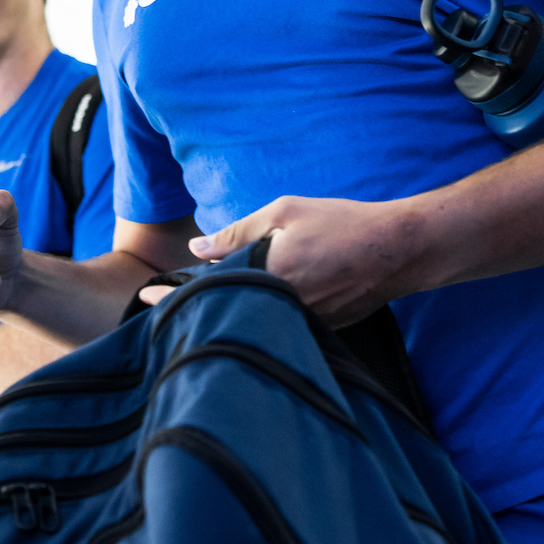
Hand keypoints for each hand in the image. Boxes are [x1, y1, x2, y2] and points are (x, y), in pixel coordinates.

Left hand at [187, 195, 424, 324]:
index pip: (209, 292)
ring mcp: (303, 325)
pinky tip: (252, 312)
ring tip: (202, 311)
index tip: (145, 301)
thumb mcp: (285, 212)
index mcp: (267, 277)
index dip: (174, 298)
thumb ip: (238, 232)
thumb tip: (197, 248)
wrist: (398, 250)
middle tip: (165, 309)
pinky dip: (262, 319)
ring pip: (253, 324)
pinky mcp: (321, 332)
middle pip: (228, 314)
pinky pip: (280, 328)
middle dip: (196, 311)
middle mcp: (282, 309)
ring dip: (229, 316)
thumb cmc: (341, 224)